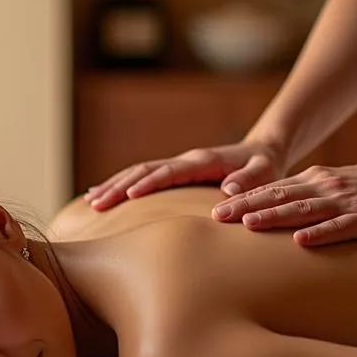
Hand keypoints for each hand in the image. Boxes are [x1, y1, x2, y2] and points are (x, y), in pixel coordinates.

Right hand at [84, 140, 285, 211]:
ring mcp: (177, 165)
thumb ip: (250, 180)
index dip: (150, 183)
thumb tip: (228, 190)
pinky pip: (142, 177)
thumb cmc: (265, 168)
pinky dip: (121, 184)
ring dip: (114, 185)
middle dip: (119, 186)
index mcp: (203, 161)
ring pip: (138, 172)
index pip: (170, 172)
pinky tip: (102, 195)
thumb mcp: (265, 173)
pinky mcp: (174, 173)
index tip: (130, 195)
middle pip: (144, 170)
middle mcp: (185, 160)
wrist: (262, 153)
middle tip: (96, 204)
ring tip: (90, 202)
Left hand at [210, 152, 356, 246]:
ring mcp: (345, 202)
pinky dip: (319, 233)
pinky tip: (301, 241)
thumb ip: (307, 193)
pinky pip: (340, 227)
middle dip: (247, 206)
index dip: (244, 197)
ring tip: (248, 225)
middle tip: (217, 216)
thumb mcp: (335, 183)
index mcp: (316, 179)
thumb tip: (274, 207)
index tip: (215, 207)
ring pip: (304, 209)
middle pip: (279, 197)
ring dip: (275, 217)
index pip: (273, 188)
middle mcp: (325, 187)